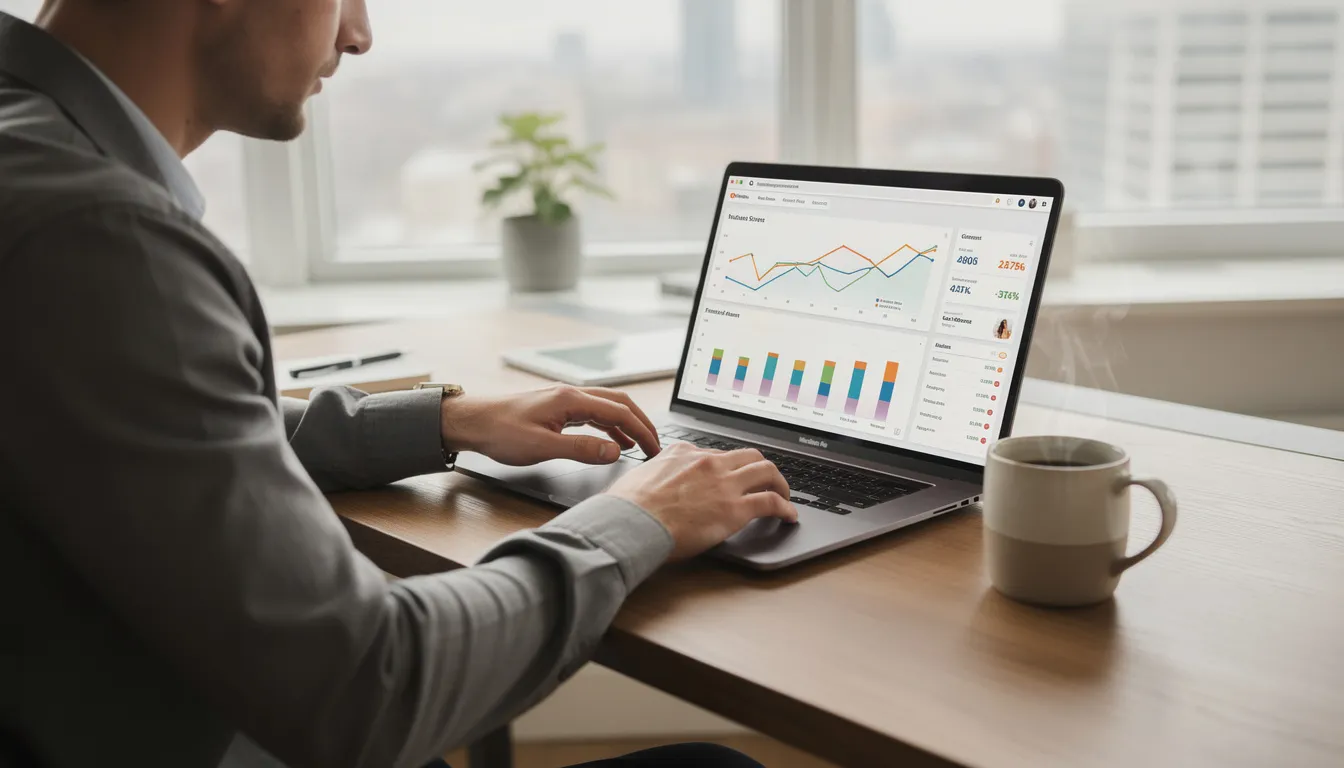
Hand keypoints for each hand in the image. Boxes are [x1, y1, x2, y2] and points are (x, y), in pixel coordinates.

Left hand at [440, 385, 660, 466]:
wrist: (471, 422)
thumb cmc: (499, 432)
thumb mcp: (542, 447)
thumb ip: (581, 449)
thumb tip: (615, 451)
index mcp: (571, 399)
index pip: (620, 412)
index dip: (642, 431)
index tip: (656, 450)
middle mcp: (572, 394)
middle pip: (620, 404)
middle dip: (642, 424)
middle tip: (656, 446)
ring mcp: (565, 400)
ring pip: (608, 408)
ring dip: (627, 425)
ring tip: (641, 446)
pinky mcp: (558, 408)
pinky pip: (593, 414)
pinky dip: (609, 427)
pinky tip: (613, 442)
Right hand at [608, 442, 797, 560]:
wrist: (631, 522)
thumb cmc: (628, 506)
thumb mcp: (641, 475)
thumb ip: (658, 473)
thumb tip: (655, 482)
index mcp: (684, 452)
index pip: (717, 453)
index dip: (729, 466)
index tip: (733, 475)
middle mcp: (708, 462)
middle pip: (749, 455)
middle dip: (762, 467)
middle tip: (767, 480)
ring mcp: (724, 484)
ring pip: (767, 471)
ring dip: (780, 483)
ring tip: (784, 494)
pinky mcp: (735, 509)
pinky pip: (771, 502)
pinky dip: (785, 507)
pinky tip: (789, 515)